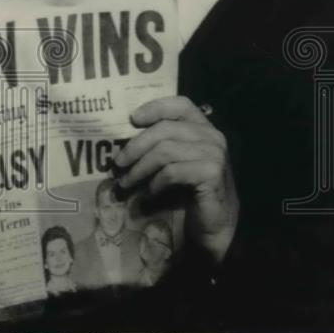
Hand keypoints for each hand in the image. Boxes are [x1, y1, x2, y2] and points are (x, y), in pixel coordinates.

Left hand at [114, 96, 238, 263]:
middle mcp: (213, 137)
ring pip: (165, 151)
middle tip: (117, 163)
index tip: (131, 119)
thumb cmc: (191, 193)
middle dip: (135, 146)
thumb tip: (122, 138)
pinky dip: (155, 183)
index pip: (180, 104)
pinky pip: (172, 172)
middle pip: (165, 129)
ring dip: (140, 168)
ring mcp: (215, 155)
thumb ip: (162, 145)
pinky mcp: (211, 175)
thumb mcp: (177, 162)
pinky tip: (149, 193)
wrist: (215, 228)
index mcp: (204, 128)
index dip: (154, 108)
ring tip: (126, 182)